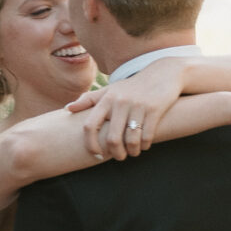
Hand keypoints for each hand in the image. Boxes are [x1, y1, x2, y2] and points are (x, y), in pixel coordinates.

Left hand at [67, 58, 191, 161]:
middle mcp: (120, 102)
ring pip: (131, 140)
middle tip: (119, 157)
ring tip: (132, 152)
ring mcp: (138, 105)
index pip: (89, 126)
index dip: (90, 144)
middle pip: (112, 139)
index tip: (96, 154)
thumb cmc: (131, 87)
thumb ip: (88, 99)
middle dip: (116, 153)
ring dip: (132, 151)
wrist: (162, 73)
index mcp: (106, 99)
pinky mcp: (154, 110)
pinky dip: (145, 145)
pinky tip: (144, 145)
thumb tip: (67, 109)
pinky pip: (147, 137)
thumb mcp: (110, 90)